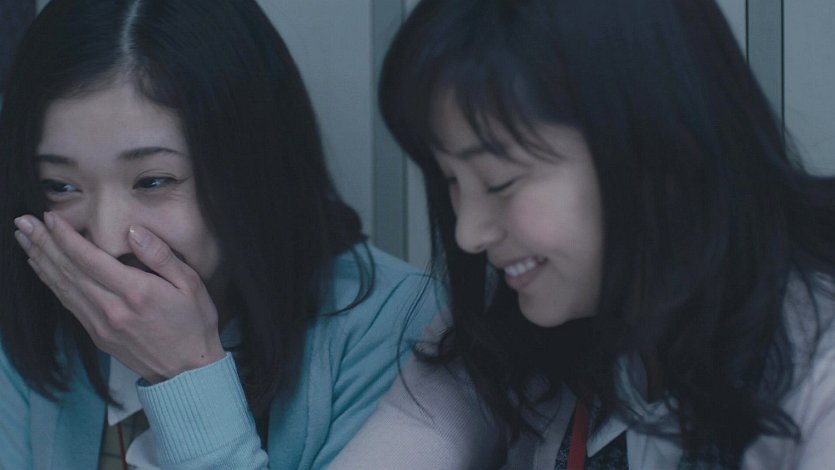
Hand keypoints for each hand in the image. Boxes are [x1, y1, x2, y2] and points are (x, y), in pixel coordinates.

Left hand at [13, 212, 225, 383]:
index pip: (90, 258)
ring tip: (24, 239)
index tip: (49, 217)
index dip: (66, 237)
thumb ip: (161, 256)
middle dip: (43, 243)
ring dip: (40, 261)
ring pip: (63, 287)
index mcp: (136, 292)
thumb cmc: (194, 323)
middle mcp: (112, 309)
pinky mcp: (97, 336)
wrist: (188, 370)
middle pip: (69, 271)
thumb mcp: (192, 284)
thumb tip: (134, 231)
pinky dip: (51, 283)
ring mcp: (101, 325)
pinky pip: (68, 304)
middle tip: (23, 222)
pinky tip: (42, 268)